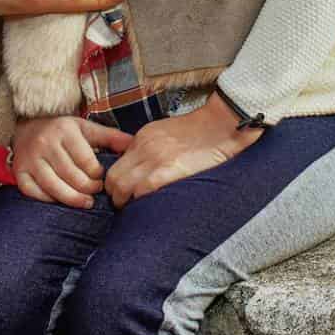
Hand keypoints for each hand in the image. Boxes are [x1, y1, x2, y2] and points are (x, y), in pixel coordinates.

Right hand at [13, 115, 134, 207]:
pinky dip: (49, 200)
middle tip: (96, 193)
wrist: (28, 127)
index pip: (86, 160)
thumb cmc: (64, 131)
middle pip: (71, 175)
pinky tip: (61, 201)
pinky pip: (34, 192)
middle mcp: (45, 142)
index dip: (97, 175)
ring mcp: (30, 158)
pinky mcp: (19, 172)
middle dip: (87, 189)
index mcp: (65, 130)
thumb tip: (135, 144)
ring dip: (72, 199)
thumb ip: (111, 137)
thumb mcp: (87, 129)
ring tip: (85, 203)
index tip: (102, 180)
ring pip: (53, 186)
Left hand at [104, 94, 260, 207]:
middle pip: (112, 177)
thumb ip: (150, 147)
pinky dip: (139, 202)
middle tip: (126, 205)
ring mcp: (153, 159)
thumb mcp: (167, 132)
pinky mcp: (166, 171)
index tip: (125, 193)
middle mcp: (143, 147)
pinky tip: (148, 207)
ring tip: (135, 210)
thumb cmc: (202, 132)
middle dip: (115, 195)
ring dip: (124, 202)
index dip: (118, 182)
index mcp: (143, 137)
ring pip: (120, 187)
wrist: (222, 124)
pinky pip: (139, 192)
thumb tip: (140, 169)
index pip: (116, 165)